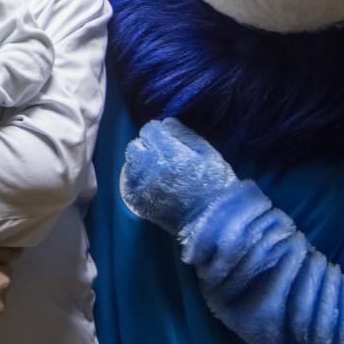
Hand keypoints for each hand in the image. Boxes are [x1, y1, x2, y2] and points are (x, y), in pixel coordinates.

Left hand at [119, 117, 238, 234]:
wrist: (212, 220)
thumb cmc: (216, 185)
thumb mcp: (208, 153)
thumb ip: (185, 135)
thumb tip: (167, 123)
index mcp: (171, 154)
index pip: (150, 130)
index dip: (158, 132)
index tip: (165, 138)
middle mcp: (152, 168)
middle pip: (135, 145)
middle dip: (146, 145)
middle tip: (160, 153)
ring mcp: (144, 186)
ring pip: (130, 163)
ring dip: (140, 162)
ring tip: (154, 168)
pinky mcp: (139, 201)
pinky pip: (127, 183)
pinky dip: (135, 179)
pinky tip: (148, 181)